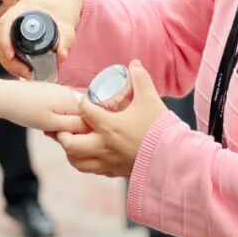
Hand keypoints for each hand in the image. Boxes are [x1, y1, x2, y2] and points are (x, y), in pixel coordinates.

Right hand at [0, 0, 84, 77]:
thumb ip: (66, 39)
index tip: (10, 55)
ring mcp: (13, 24)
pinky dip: (11, 61)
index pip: (4, 24)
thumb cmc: (64, 8)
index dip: (4, 41)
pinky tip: (23, 69)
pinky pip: (7, 48)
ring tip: (25, 74)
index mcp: (22, 8)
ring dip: (8, 62)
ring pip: (0, 45)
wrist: (67, 3)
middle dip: (7, 59)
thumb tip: (62, 56)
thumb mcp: (67, 24)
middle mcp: (14, 16)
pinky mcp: (16, 33)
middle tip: (23, 71)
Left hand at [0, 78, 87, 133]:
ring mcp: (61, 91)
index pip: (92, 120)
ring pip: (71, 113)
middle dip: (72, 129)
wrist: (3, 96)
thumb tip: (93, 128)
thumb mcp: (52, 123)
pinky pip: (62, 109)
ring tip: (47, 128)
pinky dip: (56, 118)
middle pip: (82, 116)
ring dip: (63, 124)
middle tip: (55, 135)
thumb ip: (75, 126)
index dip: (84, 133)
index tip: (69, 138)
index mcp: (73, 99)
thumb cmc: (26, 111)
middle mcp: (70, 92)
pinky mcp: (52, 93)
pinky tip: (43, 120)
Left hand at [55, 61, 167, 177]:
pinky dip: (84, 162)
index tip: (86, 100)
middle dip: (63, 134)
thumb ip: (141, 79)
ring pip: (77, 162)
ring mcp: (107, 162)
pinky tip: (89, 154)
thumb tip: (134, 63)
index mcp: (109, 126)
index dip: (82, 103)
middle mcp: (103, 146)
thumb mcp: (150, 99)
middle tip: (65, 125)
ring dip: (70, 151)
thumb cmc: (159, 128)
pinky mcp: (114, 173)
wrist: (173, 157)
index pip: (83, 111)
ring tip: (73, 141)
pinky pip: (91, 170)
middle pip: (70, 143)